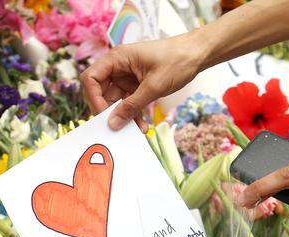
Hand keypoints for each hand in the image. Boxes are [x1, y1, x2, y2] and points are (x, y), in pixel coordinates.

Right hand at [80, 32, 204, 131]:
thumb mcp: (153, 87)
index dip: (93, 98)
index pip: (91, 78)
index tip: (104, 116)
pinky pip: (128, 102)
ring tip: (134, 130)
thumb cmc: (177, 61)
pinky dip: (133, 114)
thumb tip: (112, 124)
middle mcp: (118, 66)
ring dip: (123, 116)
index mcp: (117, 58)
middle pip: (100, 92)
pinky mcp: (136, 85)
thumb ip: (131, 106)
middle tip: (116, 127)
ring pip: (115, 101)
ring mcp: (127, 76)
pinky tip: (142, 125)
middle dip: (108, 111)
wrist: (197, 54)